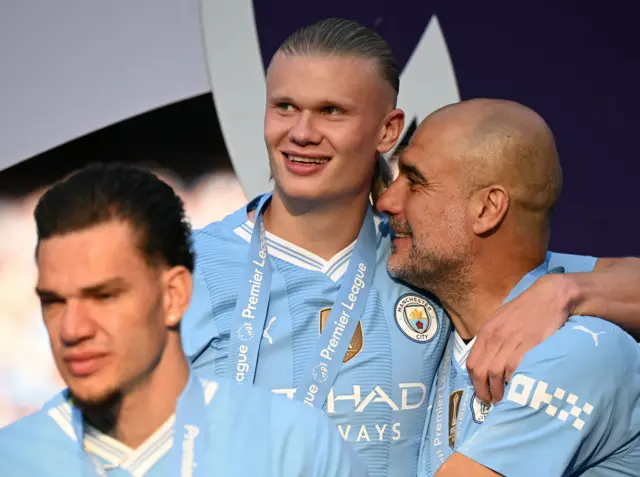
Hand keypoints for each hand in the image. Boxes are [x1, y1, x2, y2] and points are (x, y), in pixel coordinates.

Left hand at [466, 273, 578, 403]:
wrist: (551, 296)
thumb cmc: (526, 309)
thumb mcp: (501, 320)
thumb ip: (492, 339)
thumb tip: (485, 362)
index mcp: (487, 331)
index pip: (472, 363)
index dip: (475, 382)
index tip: (481, 393)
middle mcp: (496, 337)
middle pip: (482, 372)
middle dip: (484, 391)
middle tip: (492, 402)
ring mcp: (512, 341)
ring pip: (497, 374)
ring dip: (499, 391)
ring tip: (505, 399)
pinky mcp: (530, 345)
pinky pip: (516, 369)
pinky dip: (514, 381)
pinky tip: (518, 387)